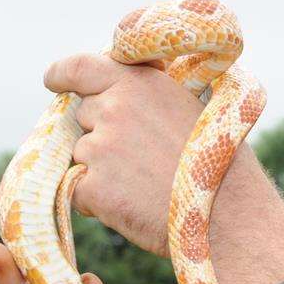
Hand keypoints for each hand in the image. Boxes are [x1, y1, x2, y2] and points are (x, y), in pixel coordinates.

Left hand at [45, 53, 203, 255]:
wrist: (229, 215)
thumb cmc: (217, 165)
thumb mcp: (190, 108)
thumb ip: (149, 96)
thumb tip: (121, 93)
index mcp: (139, 84)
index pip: (81, 67)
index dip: (63, 75)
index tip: (54, 81)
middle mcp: (114, 109)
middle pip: (83, 118)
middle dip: (101, 135)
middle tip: (138, 161)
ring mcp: (100, 148)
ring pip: (81, 156)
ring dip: (101, 172)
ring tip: (145, 187)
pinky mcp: (92, 187)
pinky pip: (77, 191)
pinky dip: (97, 202)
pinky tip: (134, 206)